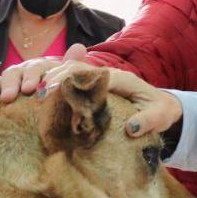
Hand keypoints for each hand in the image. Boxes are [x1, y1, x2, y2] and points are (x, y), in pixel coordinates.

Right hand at [0, 44, 90, 104]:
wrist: (50, 88)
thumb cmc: (58, 84)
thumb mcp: (66, 74)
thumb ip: (71, 63)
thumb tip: (79, 48)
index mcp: (37, 68)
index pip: (33, 70)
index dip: (32, 78)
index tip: (31, 89)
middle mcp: (20, 72)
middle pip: (11, 75)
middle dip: (8, 85)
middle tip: (8, 97)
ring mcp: (6, 82)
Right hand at [44, 62, 183, 137]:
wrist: (163, 106)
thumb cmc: (161, 111)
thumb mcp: (160, 117)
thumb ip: (148, 121)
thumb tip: (131, 128)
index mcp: (122, 78)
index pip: (94, 75)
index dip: (74, 81)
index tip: (56, 91)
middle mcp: (108, 75)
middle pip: (77, 69)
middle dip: (57, 78)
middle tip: (38, 93)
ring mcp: (100, 79)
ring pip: (71, 71)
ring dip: (52, 79)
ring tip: (34, 92)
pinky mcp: (94, 86)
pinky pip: (72, 81)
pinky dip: (56, 85)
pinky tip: (40, 95)